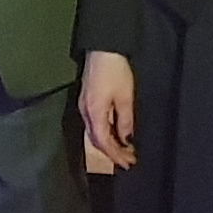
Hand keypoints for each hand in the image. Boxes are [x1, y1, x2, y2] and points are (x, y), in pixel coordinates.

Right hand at [78, 50, 136, 169]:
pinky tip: (116, 134)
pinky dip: (105, 133)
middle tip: (128, 160)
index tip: (128, 164)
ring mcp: (84, 106)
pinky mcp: (87, 100)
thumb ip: (125, 121)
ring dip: (109, 144)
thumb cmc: (115, 71)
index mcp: (94, 113)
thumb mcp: (125, 97)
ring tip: (124, 150)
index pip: (103, 142)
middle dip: (112, 152)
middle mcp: (85, 112)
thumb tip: (127, 139)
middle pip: (96, 140)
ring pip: (95, 133)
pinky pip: (94, 124)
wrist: (103, 49)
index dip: (115, 155)